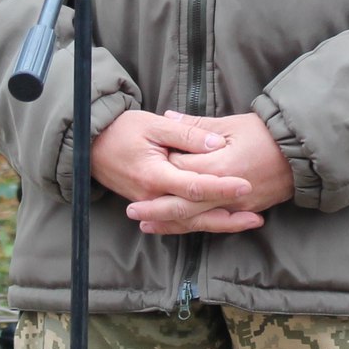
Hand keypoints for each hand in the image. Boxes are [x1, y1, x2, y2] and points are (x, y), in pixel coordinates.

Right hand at [91, 109, 254, 232]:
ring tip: (248, 222)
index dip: (221, 187)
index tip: (246, 185)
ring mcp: (151, 204)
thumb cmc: (122, 129)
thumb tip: (215, 143)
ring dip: (220, 224)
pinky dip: (200, 224)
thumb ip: (186, 134)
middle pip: (195, 214)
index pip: (194, 187)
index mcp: (155, 174)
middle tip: (257, 217)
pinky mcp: (151, 204)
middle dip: (228, 217)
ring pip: (189, 222)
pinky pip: (178, 220)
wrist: (90, 144)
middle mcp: (153, 196)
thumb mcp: (154, 124)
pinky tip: (221, 223)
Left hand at [148, 111, 294, 232]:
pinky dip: (195, 225)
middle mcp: (223, 191)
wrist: (303, 152)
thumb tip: (169, 116)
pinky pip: (215, 222)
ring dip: (170, 223)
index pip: (180, 171)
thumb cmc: (267, 133)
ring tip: (147, 225)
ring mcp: (236, 205)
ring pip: (196, 219)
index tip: (148, 163)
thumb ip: (197, 125)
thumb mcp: (231, 123)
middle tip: (131, 211)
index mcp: (218, 165)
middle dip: (155, 208)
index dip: (162, 167)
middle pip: (182, 204)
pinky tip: (180, 227)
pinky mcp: (245, 211)